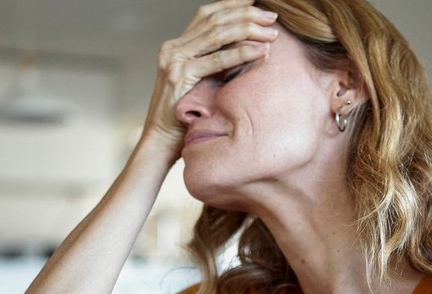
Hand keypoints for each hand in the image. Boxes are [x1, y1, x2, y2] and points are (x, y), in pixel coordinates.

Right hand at [141, 0, 278, 160]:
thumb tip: (246, 51)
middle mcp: (172, 48)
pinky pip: (216, 60)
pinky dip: (240, 54)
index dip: (232, 5)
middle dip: (246, 14)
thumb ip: (214, 66)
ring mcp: (174, 61)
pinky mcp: (179, 76)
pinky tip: (260, 52)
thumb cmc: (182, 118)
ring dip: (248, 30)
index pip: (206, 15)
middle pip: (214, 19)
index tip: (255, 2)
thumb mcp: (199, 84)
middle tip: (271, 16)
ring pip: (216, 34)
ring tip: (271, 33)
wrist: (160, 142)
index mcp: (175, 47)